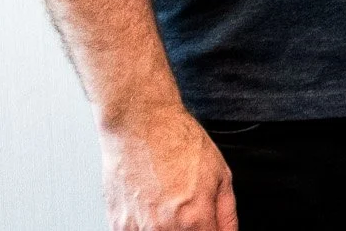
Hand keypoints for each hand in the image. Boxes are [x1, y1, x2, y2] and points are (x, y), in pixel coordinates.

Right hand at [99, 102, 237, 230]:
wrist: (140, 124)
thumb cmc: (178, 142)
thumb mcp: (221, 174)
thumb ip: (227, 215)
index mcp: (194, 218)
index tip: (209, 227)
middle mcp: (164, 229)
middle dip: (191, 230)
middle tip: (190, 214)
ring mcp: (138, 229)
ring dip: (168, 229)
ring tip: (169, 207)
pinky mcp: (118, 225)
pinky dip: (147, 228)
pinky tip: (152, 209)